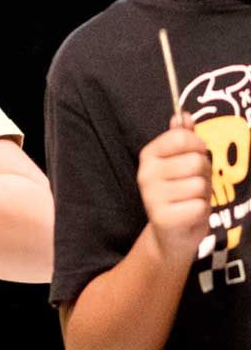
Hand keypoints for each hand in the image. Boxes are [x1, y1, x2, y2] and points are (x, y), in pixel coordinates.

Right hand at [137, 113, 211, 260]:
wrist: (170, 235)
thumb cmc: (180, 194)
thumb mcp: (181, 162)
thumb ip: (182, 138)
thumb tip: (183, 114)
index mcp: (148, 155)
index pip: (183, 137)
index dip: (198, 147)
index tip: (194, 156)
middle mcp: (145, 173)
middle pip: (196, 161)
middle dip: (203, 174)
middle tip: (191, 186)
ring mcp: (152, 196)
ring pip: (199, 184)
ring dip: (202, 194)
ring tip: (189, 201)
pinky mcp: (163, 217)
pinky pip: (199, 205)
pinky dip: (200, 211)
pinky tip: (188, 215)